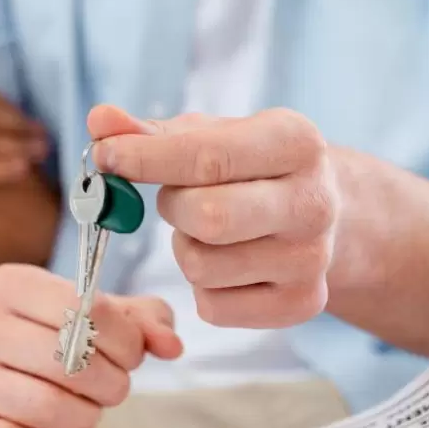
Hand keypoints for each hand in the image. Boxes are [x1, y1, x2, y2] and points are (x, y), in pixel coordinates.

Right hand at [0, 264, 181, 427]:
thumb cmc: (38, 332)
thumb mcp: (86, 311)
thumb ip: (139, 319)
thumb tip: (171, 344)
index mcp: (10, 284)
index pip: (83, 307)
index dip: (124, 338)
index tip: (131, 352)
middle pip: (67, 361)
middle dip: (111, 381)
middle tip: (113, 385)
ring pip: (44, 406)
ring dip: (84, 414)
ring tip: (86, 405)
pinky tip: (44, 425)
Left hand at [88, 105, 339, 327]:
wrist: (329, 212)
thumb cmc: (251, 167)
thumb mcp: (209, 135)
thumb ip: (149, 130)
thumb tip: (99, 120)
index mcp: (295, 143)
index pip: (207, 157)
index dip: (144, 159)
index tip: (105, 156)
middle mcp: (313, 203)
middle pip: (208, 218)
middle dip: (173, 208)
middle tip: (177, 198)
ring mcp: (312, 260)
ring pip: (201, 267)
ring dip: (185, 248)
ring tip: (209, 231)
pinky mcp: (302, 304)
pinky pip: (212, 307)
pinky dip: (202, 287)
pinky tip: (227, 263)